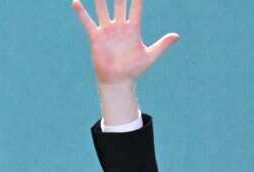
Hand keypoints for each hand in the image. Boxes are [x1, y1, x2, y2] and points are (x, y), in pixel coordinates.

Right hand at [72, 0, 178, 121]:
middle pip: (119, 3)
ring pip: (103, 8)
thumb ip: (162, 44)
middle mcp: (120, 26)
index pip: (136, 6)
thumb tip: (177, 35)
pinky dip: (82, 13)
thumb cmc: (134, 70)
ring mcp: (107, 31)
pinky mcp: (96, 37)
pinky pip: (88, 22)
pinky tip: (76, 2)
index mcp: (133, 28)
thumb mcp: (150, 56)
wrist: (118, 82)